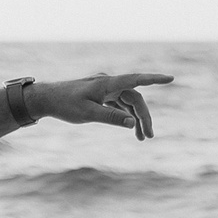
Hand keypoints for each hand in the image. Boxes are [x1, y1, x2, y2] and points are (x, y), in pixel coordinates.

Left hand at [36, 73, 172, 139]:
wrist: (46, 99)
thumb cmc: (65, 105)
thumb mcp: (88, 114)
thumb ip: (111, 118)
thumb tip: (132, 124)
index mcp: (107, 84)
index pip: (135, 80)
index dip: (154, 79)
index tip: (170, 79)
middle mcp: (109, 83)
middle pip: (134, 99)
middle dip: (144, 117)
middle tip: (148, 137)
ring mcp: (105, 89)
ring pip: (128, 103)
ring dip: (136, 119)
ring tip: (141, 139)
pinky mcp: (101, 95)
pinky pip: (119, 104)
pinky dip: (125, 116)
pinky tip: (129, 128)